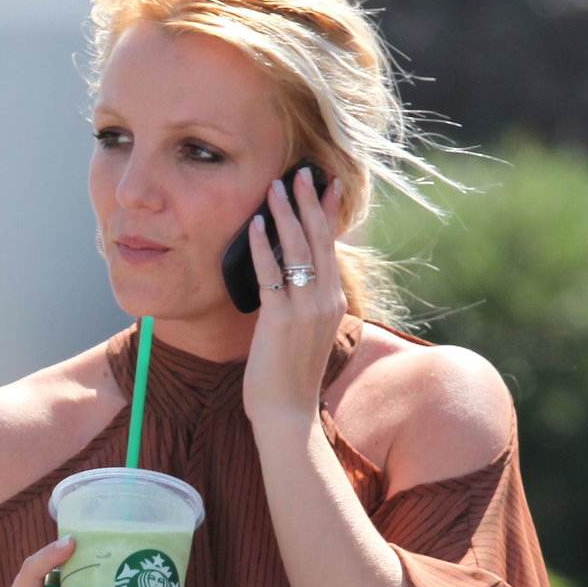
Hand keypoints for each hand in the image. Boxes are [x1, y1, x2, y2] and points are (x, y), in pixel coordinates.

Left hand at [242, 167, 347, 432]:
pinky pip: (271, 273)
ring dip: (286, 214)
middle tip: (300, 172)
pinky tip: (255, 225)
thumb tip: (289, 282)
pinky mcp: (281, 320)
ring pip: (298, 250)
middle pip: (319, 240)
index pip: (331, 248)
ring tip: (276, 186)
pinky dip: (263, 246)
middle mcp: (325, 300)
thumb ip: (302, 306)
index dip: (326, 214)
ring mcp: (305, 309)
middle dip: (308, 202)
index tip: (324, 185)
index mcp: (333, 302)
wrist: (288, 414)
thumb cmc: (289, 379)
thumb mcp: (304, 336)